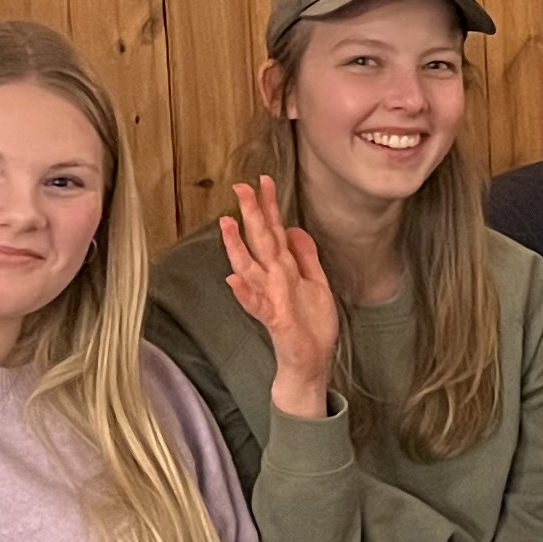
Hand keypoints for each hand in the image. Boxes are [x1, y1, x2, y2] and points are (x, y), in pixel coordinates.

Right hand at [218, 176, 341, 414]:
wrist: (311, 360)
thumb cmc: (310, 323)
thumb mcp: (315, 282)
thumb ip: (305, 255)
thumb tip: (294, 228)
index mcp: (284, 269)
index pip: (274, 231)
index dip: (269, 206)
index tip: (263, 180)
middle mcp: (273, 280)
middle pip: (260, 241)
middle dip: (251, 215)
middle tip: (241, 187)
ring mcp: (271, 299)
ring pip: (251, 268)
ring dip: (237, 247)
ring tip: (227, 224)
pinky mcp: (275, 320)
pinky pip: (258, 305)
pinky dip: (245, 293)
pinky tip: (234, 280)